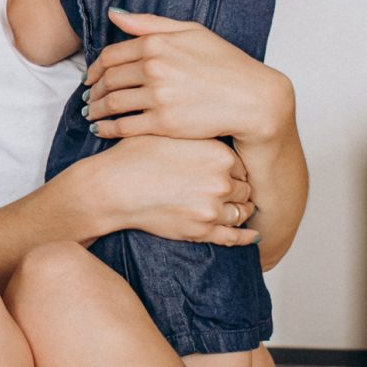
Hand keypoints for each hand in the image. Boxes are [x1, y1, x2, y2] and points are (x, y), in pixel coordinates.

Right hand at [75, 135, 258, 245]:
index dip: (235, 170)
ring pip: (241, 212)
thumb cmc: (136, 156)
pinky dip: (245, 237)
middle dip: (238, 190)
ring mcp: (213, 208)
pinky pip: (233, 237)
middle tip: (230, 191)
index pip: (242, 165)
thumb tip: (214, 130)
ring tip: (239, 210)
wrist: (114, 186)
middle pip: (245, 189)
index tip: (228, 173)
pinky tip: (252, 235)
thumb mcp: (172, 134)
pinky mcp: (202, 231)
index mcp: (219, 154)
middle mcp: (222, 181)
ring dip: (240, 211)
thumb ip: (198, 136)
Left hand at [83, 9, 294, 144]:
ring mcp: (158, 97)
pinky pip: (123, 127)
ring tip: (92, 114)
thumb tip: (114, 15)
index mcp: (157, 44)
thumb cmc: (226, 63)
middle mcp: (154, 68)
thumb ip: (150, 23)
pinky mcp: (163, 124)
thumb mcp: (191, 32)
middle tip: (88, 97)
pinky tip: (101, 130)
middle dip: (93, 90)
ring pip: (112, 103)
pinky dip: (107, 129)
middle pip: (108, 80)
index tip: (91, 77)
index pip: (111, 55)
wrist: (252, 98)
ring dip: (95, 110)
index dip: (96, 68)